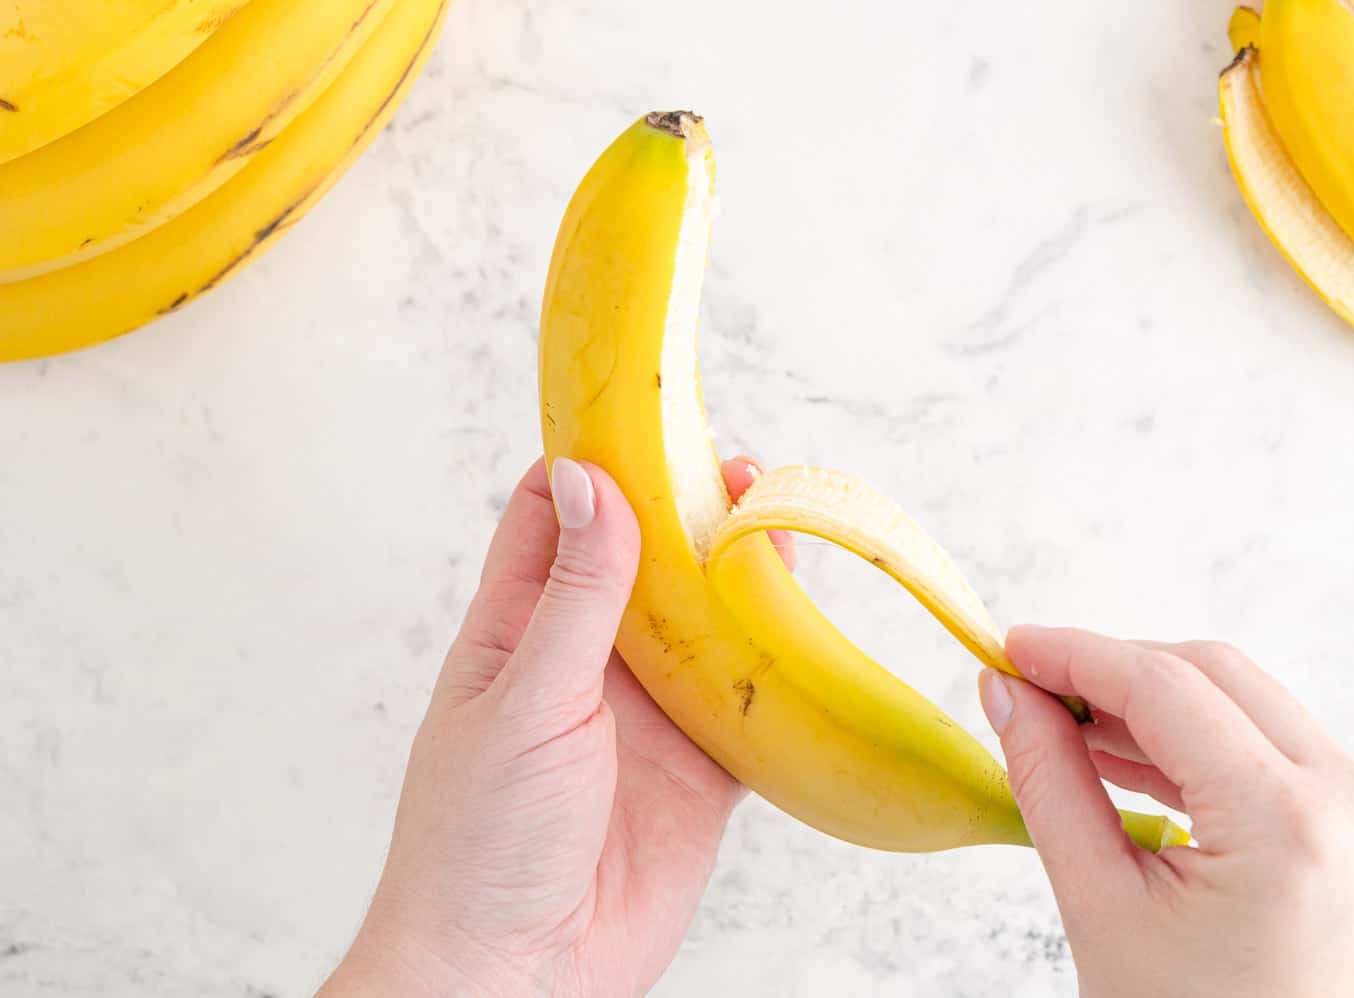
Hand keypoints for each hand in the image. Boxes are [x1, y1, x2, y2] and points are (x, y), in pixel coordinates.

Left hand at [320, 455, 792, 997]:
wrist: (516, 977)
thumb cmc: (480, 840)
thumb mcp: (525, 699)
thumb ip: (572, 595)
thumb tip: (589, 480)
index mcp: (520, 630)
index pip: (555, 516)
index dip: (598, 462)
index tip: (647, 414)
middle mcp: (587, 662)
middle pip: (647, 560)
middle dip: (690, 512)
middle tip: (743, 469)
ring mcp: (648, 716)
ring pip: (708, 625)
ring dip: (744, 578)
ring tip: (784, 520)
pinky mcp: (700, 772)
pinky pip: (750, 706)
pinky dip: (781, 670)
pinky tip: (811, 625)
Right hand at [979, 627, 1353, 997]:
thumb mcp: (1102, 908)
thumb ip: (1049, 781)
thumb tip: (1007, 692)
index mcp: (1292, 828)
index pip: (1167, 689)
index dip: (1076, 655)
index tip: (1010, 647)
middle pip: (1214, 676)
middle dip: (1113, 670)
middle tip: (1029, 684)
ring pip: (1245, 702)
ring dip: (1153, 702)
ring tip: (1065, 723)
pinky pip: (1272, 747)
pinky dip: (1197, 741)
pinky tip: (1126, 753)